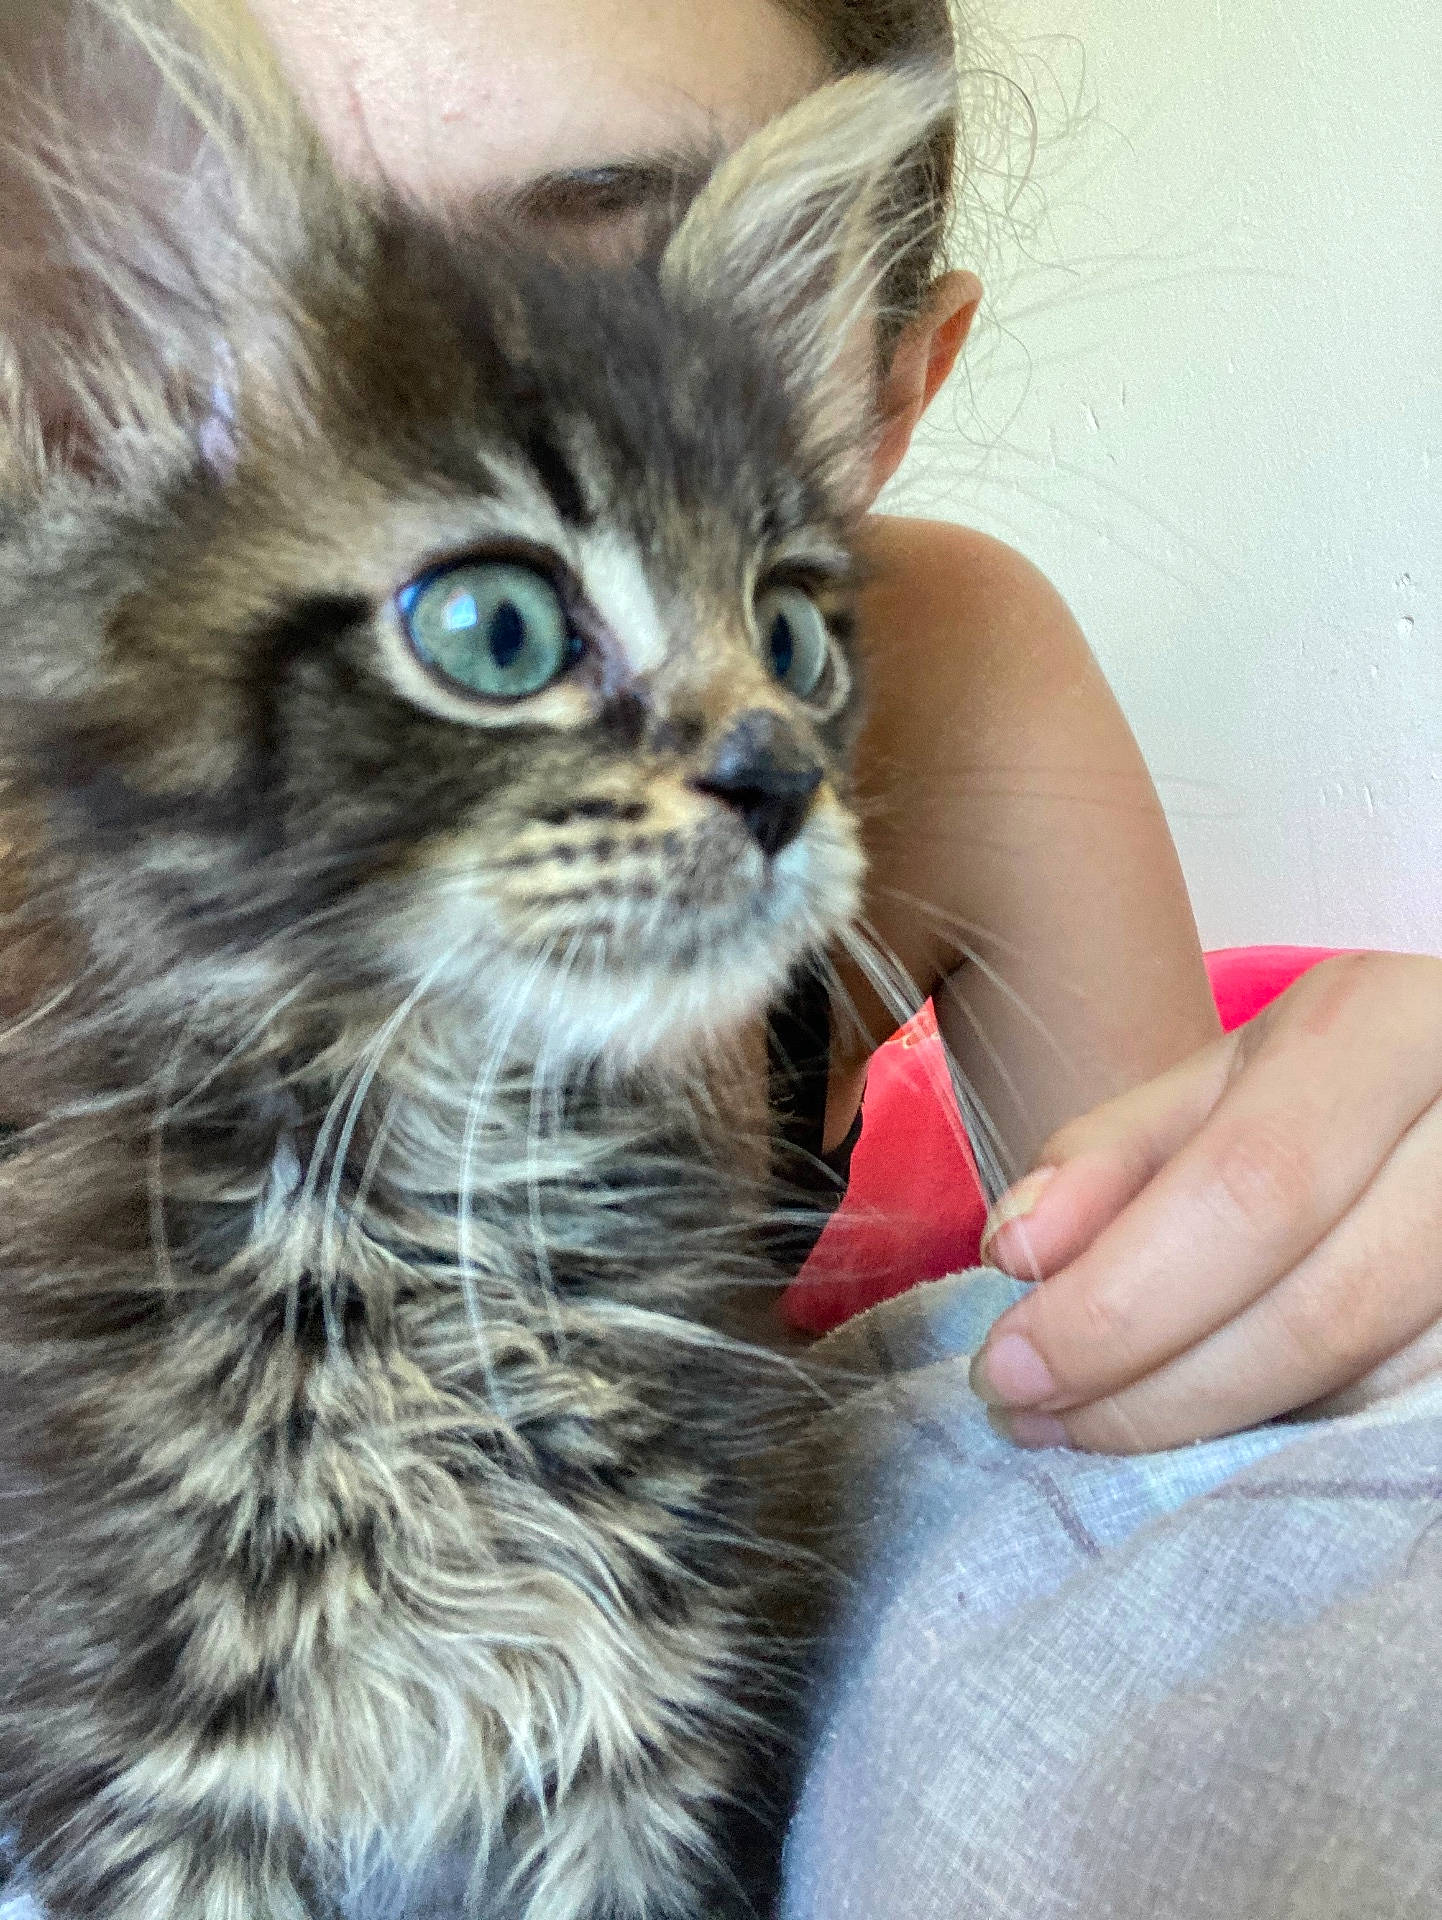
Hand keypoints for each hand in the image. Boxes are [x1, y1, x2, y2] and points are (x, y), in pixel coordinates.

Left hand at [970, 952, 1441, 1451]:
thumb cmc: (1318, 1088)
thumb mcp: (1213, 1084)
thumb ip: (1107, 1158)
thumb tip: (1016, 1253)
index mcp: (1388, 1026)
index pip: (1250, 1189)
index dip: (1118, 1300)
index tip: (1007, 1365)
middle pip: (1316, 1308)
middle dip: (1148, 1389)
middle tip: (1032, 1416)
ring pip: (1366, 1380)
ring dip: (1210, 1429)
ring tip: (1092, 1424)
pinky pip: (1399, 1413)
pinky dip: (1286, 1432)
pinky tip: (1206, 1422)